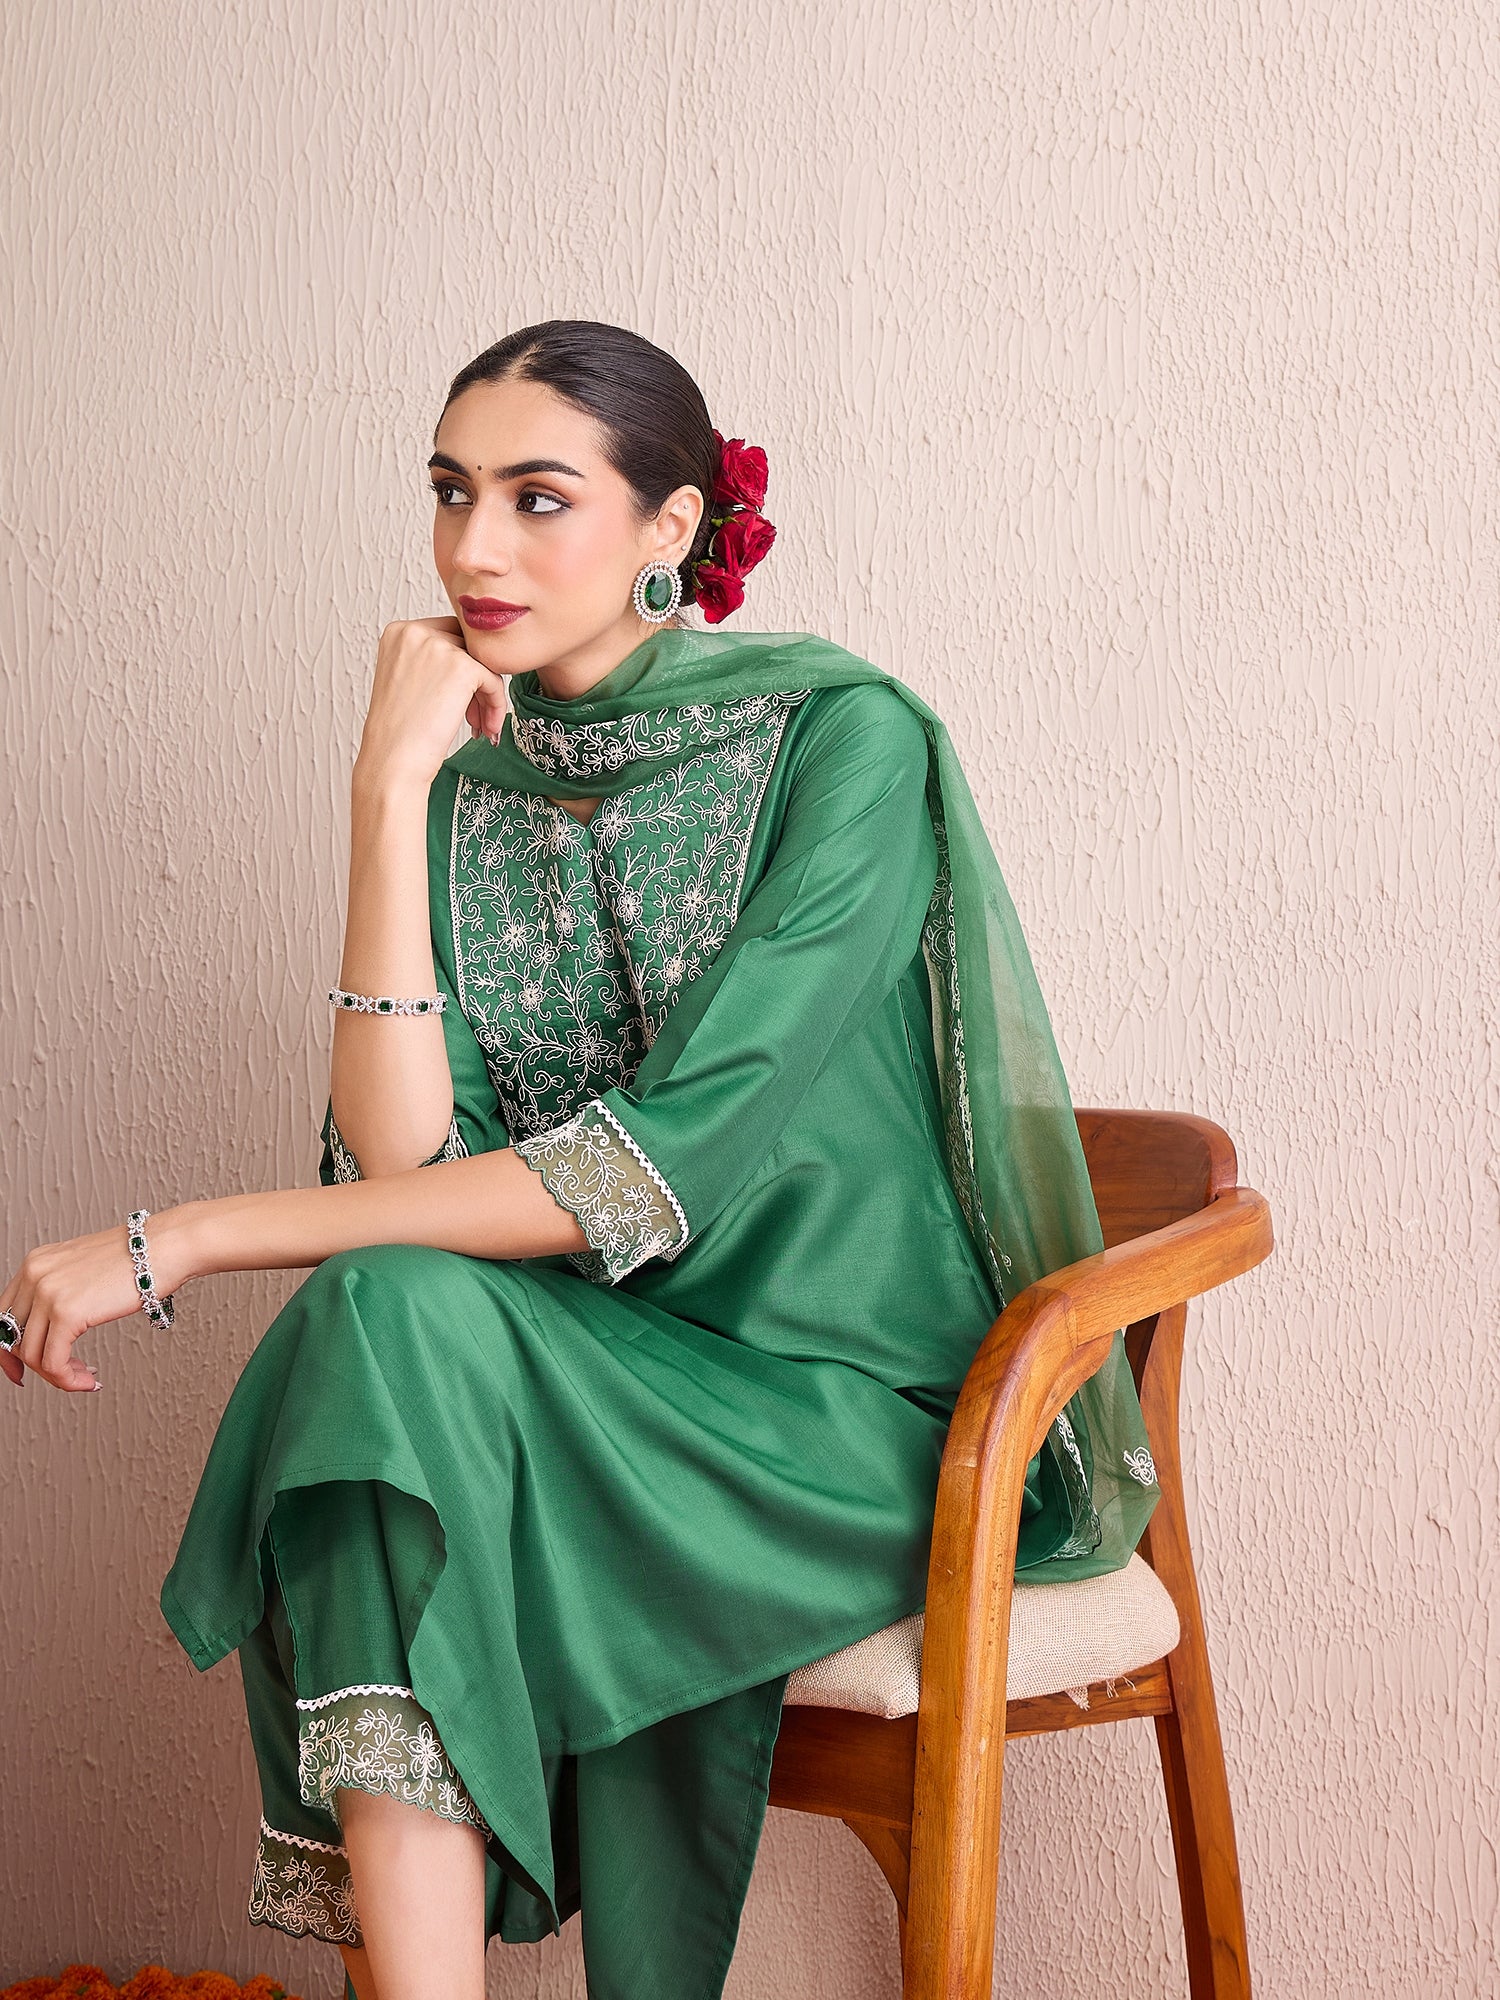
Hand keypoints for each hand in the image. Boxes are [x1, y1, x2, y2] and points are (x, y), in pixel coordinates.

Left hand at [0, 1206, 199, 1393]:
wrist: (164, 1247)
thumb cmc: (138, 1258)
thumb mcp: (83, 1270)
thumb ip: (60, 1292)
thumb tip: (52, 1329)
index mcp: (35, 1264)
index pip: (2, 1316)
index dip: (8, 1350)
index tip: (21, 1370)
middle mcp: (34, 1275)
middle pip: (13, 1339)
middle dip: (33, 1367)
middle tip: (61, 1376)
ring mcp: (48, 1293)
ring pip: (32, 1355)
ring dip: (58, 1376)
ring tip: (83, 1375)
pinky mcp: (67, 1312)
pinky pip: (54, 1362)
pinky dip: (68, 1379)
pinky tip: (89, 1380)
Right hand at [354, 616, 508, 794]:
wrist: (393, 762)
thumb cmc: (399, 732)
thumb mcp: (407, 680)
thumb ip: (432, 660)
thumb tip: (474, 656)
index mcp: (398, 632)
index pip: (448, 634)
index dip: (460, 667)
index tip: (459, 700)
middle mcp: (414, 632)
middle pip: (467, 645)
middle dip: (476, 680)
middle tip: (473, 716)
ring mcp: (437, 646)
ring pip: (483, 663)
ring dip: (486, 696)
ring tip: (480, 725)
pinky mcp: (461, 667)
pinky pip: (494, 680)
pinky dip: (496, 705)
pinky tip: (487, 729)